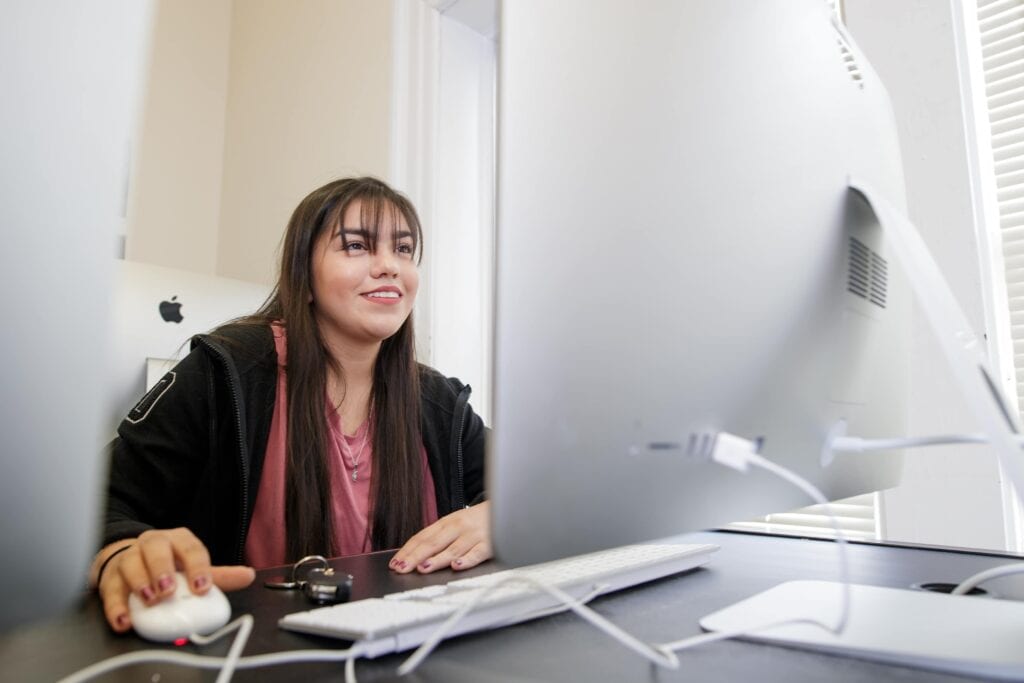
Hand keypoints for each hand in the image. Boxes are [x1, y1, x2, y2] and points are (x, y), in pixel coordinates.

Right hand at [92, 527, 254, 632]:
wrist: (131, 559)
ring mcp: (129, 557)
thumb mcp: (192, 568)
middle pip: (156, 548)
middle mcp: (152, 544)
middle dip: (162, 568)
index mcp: (177, 540)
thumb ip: (218, 576)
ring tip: (150, 600)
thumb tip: (248, 575)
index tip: (202, 588)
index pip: (190, 548)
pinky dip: (115, 606)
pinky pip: (109, 589)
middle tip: (169, 590)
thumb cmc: (167, 564)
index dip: (197, 567)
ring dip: (139, 582)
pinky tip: (124, 619)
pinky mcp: (109, 576)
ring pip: (130, 563)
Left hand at [389, 501, 491, 573]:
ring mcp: (474, 535)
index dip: (408, 550)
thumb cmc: (480, 520)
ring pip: (453, 549)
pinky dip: (467, 560)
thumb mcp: (458, 523)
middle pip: (433, 543)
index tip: (395, 562)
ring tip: (423, 568)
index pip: (423, 536)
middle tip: (401, 568)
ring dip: (437, 559)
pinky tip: (457, 566)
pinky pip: (477, 553)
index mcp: (448, 521)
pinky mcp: (490, 544)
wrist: (509, 505)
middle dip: (415, 556)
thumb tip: (417, 553)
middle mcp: (459, 527)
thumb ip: (440, 536)